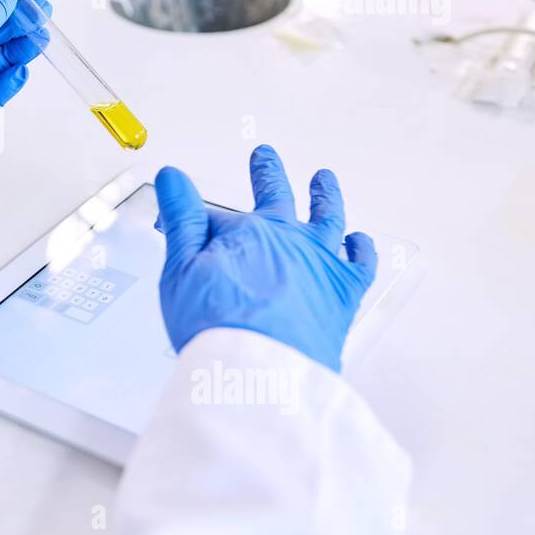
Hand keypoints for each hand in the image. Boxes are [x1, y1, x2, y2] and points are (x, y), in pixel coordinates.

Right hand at [154, 145, 377, 370]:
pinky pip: (360, 262)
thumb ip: (182, 218)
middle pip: (277, 197)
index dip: (196, 219)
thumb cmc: (217, 328)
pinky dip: (361, 248)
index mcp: (246, 232)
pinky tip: (358, 241)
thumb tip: (174, 176)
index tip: (182, 220)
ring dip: (324, 195)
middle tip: (264, 159)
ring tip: (324, 180)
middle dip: (267, 175)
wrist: (259, 375)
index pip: (216, 216)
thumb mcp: (181, 269)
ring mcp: (320, 263)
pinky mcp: (342, 293)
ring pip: (327, 217)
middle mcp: (288, 239)